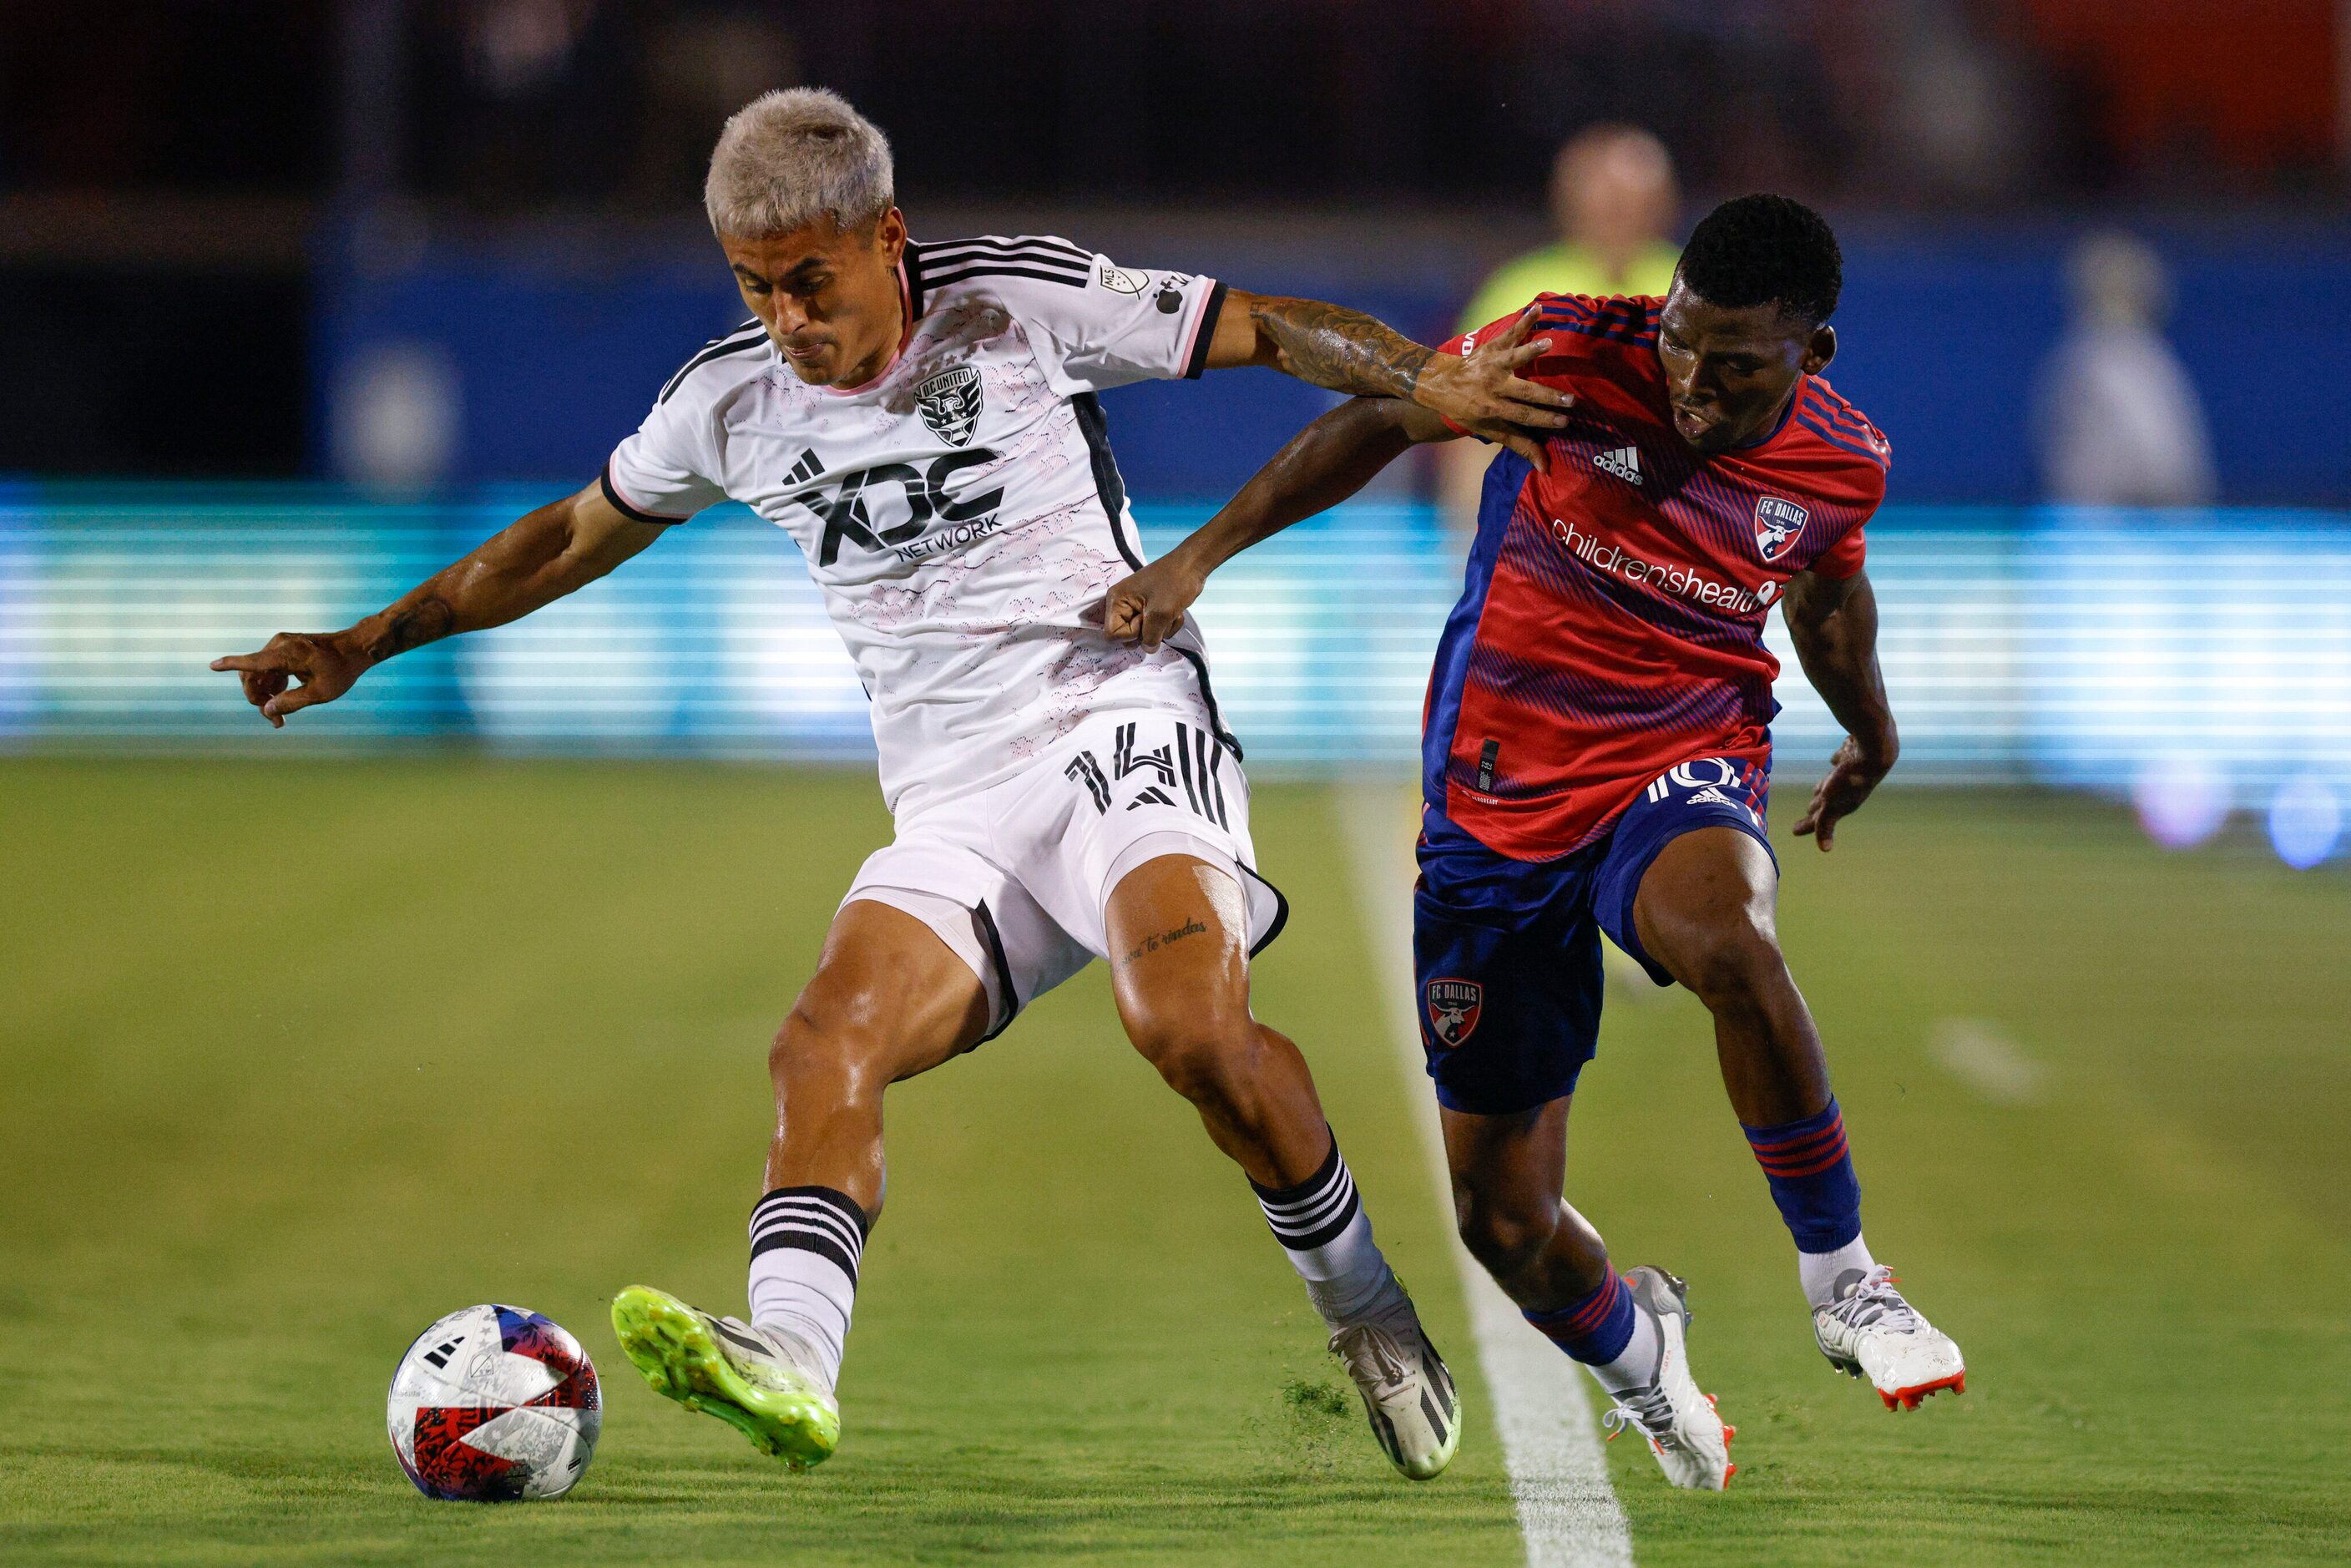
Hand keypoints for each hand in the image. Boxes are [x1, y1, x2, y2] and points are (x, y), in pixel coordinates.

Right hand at [210, 630, 371, 727]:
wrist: (356, 649)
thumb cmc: (341, 670)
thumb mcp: (320, 693)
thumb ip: (292, 702)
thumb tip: (266, 710)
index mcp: (287, 654)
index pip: (254, 662)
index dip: (231, 665)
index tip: (212, 666)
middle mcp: (279, 646)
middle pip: (252, 675)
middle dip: (257, 699)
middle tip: (275, 722)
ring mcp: (280, 646)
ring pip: (258, 673)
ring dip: (264, 695)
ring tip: (279, 718)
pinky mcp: (284, 649)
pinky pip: (268, 669)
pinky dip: (271, 685)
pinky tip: (282, 699)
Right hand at [1098, 551, 1207, 648]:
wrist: (1192, 566)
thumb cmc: (1175, 582)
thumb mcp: (1160, 613)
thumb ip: (1151, 637)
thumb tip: (1149, 648)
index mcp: (1117, 600)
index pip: (1112, 634)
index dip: (1131, 634)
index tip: (1145, 619)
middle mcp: (1123, 605)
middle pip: (1127, 636)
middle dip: (1148, 633)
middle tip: (1158, 616)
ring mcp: (1137, 607)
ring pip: (1144, 635)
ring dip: (1162, 629)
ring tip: (1170, 612)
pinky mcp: (1150, 610)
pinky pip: (1155, 629)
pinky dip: (1167, 624)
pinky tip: (1174, 612)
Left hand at [1410, 307, 1573, 470]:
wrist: (1440, 384)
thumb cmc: (1469, 411)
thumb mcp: (1490, 430)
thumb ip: (1519, 445)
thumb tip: (1545, 466)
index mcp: (1493, 408)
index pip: (1522, 415)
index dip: (1543, 419)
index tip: (1564, 422)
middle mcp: (1493, 386)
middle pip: (1524, 392)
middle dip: (1547, 396)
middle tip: (1570, 399)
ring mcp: (1493, 364)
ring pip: (1514, 358)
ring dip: (1531, 351)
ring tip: (1548, 344)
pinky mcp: (1492, 347)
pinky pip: (1510, 333)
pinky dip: (1524, 320)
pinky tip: (1538, 308)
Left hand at [1792, 735, 1894, 851]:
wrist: (1875, 751)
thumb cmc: (1851, 780)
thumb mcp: (1832, 804)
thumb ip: (1826, 825)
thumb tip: (1825, 850)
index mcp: (1842, 804)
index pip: (1821, 819)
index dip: (1808, 826)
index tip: (1794, 831)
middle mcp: (1848, 790)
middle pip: (1827, 801)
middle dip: (1817, 808)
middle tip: (1808, 811)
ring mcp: (1851, 772)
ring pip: (1834, 782)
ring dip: (1824, 787)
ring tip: (1817, 790)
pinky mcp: (1854, 755)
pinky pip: (1842, 760)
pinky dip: (1837, 762)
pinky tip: (1834, 759)